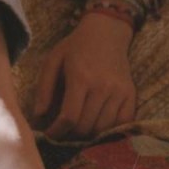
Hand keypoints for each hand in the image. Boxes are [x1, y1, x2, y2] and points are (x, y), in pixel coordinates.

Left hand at [30, 14, 138, 140]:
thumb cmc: (76, 47)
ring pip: (103, 129)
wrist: (107, 32)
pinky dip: (108, 130)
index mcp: (81, 77)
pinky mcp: (131, 94)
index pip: (69, 117)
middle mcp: (102, 86)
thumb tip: (38, 116)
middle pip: (86, 126)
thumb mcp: (53, 61)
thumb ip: (44, 89)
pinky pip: (122, 124)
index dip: (57, 132)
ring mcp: (119, 92)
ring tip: (77, 129)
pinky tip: (97, 125)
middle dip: (70, 135)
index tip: (50, 135)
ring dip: (88, 135)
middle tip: (62, 132)